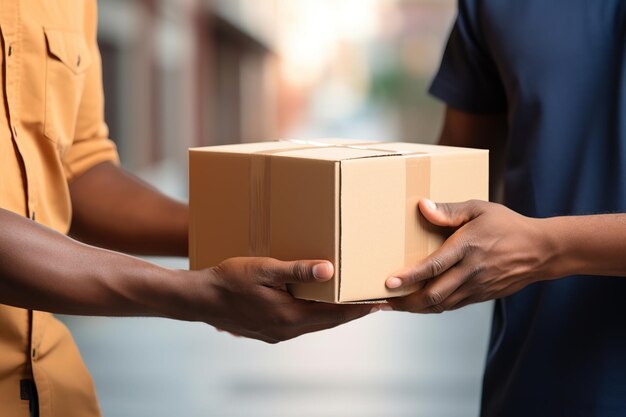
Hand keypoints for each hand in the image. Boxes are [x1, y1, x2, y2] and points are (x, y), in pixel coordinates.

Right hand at [190, 257, 374, 342]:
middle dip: (354, 312)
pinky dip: (318, 316)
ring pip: (317, 324)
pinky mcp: (270, 332)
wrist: (199, 299)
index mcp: (289, 316)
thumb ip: (296, 270)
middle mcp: (287, 330)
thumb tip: (329, 270)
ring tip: (354, 304)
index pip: (335, 313)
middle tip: (376, 303)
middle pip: (330, 322)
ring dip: (336, 314)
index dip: (359, 307)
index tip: (380, 301)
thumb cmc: (228, 280)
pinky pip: (302, 325)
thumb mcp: (263, 270)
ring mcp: (278, 334)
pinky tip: (319, 306)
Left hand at [385, 199, 553, 312]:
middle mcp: (471, 271)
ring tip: (394, 304)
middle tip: (381, 300)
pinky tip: (418, 303)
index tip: (389, 282)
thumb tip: (423, 206)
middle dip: (405, 302)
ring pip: (441, 305)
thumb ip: (450, 210)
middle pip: (434, 295)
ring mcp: (477, 287)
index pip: (434, 266)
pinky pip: (452, 306)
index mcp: (468, 247)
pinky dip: (432, 307)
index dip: (409, 277)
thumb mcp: (479, 208)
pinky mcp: (481, 296)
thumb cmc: (507, 225)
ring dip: (416, 308)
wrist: (541, 250)